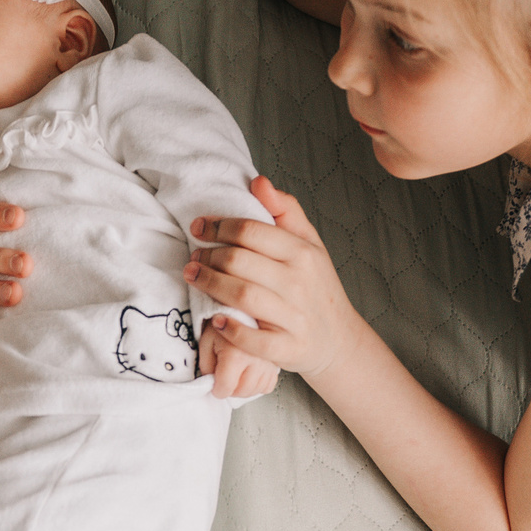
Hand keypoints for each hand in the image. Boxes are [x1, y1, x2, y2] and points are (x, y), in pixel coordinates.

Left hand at [184, 176, 362, 384]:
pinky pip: (254, 341)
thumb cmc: (315, 285)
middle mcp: (299, 282)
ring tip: (192, 276)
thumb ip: (285, 211)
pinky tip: (215, 319)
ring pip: (241, 296)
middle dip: (208, 256)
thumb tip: (257, 182)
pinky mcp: (289, 348)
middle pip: (239, 262)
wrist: (338, 339)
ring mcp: (295, 317)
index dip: (218, 226)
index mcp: (302, 253)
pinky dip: (231, 330)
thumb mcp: (309, 243)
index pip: (251, 231)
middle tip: (193, 255)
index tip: (199, 227)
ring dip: (209, 285)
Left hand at [199, 319, 280, 399]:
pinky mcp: (276, 363)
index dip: (216, 390)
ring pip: (255, 390)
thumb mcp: (206, 342)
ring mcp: (268, 362)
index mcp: (235, 354)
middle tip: (225, 378)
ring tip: (236, 375)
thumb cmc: (221, 325)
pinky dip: (257, 385)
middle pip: (241, 392)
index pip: (225, 388)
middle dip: (230, 390)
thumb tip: (212, 383)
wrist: (242, 309)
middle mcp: (255, 359)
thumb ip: (206, 366)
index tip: (215, 385)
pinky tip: (249, 374)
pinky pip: (268, 386)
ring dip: (243, 388)